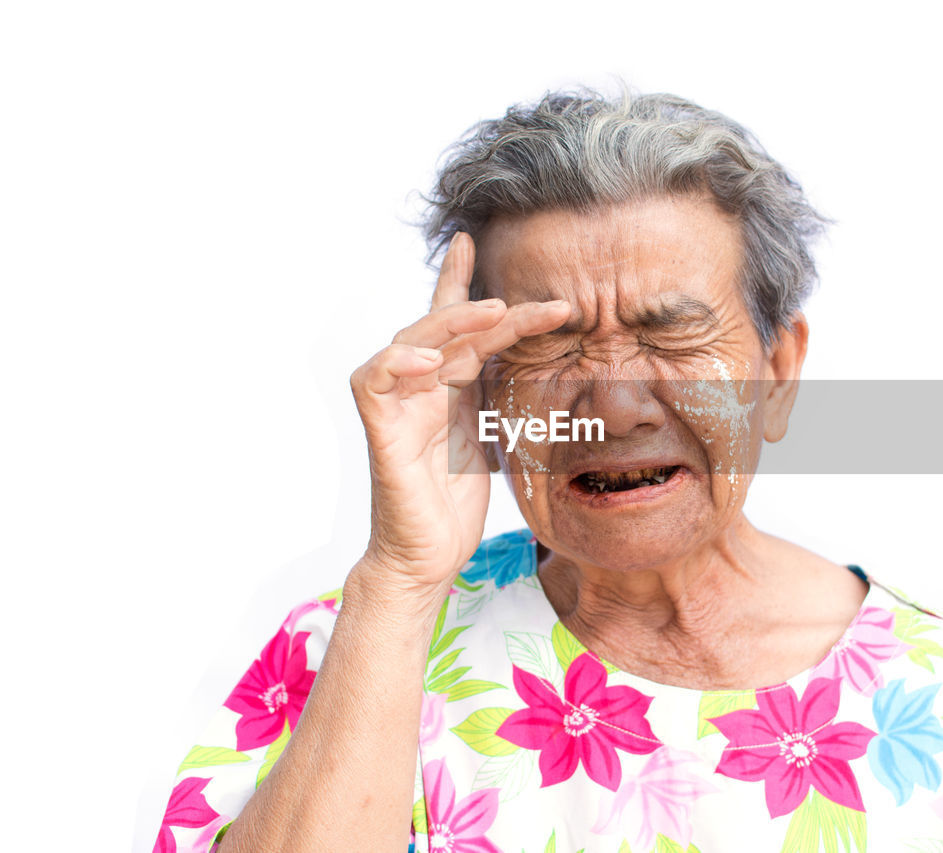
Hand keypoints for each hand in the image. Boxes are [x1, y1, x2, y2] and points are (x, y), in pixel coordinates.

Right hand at [349, 232, 569, 593]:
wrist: (426, 557)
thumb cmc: (454, 507)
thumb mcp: (491, 441)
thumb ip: (497, 400)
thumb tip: (535, 366)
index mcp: (447, 388)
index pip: (455, 325)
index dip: (461, 284)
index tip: (473, 244)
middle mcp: (419, 388)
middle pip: (442, 326)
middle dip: (475, 297)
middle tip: (520, 290)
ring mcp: (397, 405)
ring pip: (412, 340)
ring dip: (450, 322)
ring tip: (491, 312)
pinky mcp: (380, 429)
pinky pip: (375, 380)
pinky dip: (398, 362)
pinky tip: (431, 357)